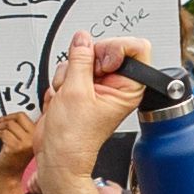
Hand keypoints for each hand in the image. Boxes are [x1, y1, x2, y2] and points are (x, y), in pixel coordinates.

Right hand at [33, 34, 144, 181]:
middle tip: (81, 82)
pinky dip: (61, 82)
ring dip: (69, 75)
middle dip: (85, 63)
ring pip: (82, 58)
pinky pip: (69, 70)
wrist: (58, 154)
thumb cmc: (74, 138)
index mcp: (129, 87)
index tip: (101, 63)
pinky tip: (63, 99)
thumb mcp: (76, 92)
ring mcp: (98, 86)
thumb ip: (80, 60)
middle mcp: (116, 85)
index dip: (114, 49)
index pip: (135, 48)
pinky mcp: (81, 88)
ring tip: (70, 96)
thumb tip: (82, 39)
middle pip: (104, 49)